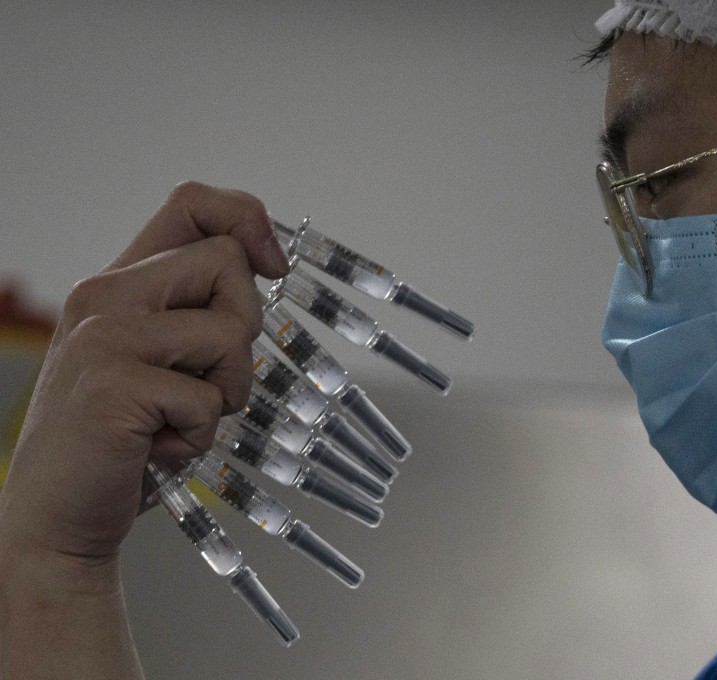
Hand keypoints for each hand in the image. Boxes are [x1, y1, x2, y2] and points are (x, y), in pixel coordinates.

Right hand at [0, 182, 289, 569]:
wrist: (56, 518)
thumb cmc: (124, 440)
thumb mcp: (160, 359)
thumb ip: (195, 308)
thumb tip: (268, 262)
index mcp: (119, 283)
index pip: (192, 204)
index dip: (248, 219)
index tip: (274, 264)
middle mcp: (105, 296)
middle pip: (229, 262)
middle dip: (244, 330)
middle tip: (207, 382)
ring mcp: (104, 338)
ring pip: (229, 332)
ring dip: (226, 392)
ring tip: (178, 420)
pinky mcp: (113, 385)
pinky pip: (209, 399)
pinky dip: (200, 436)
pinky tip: (157, 449)